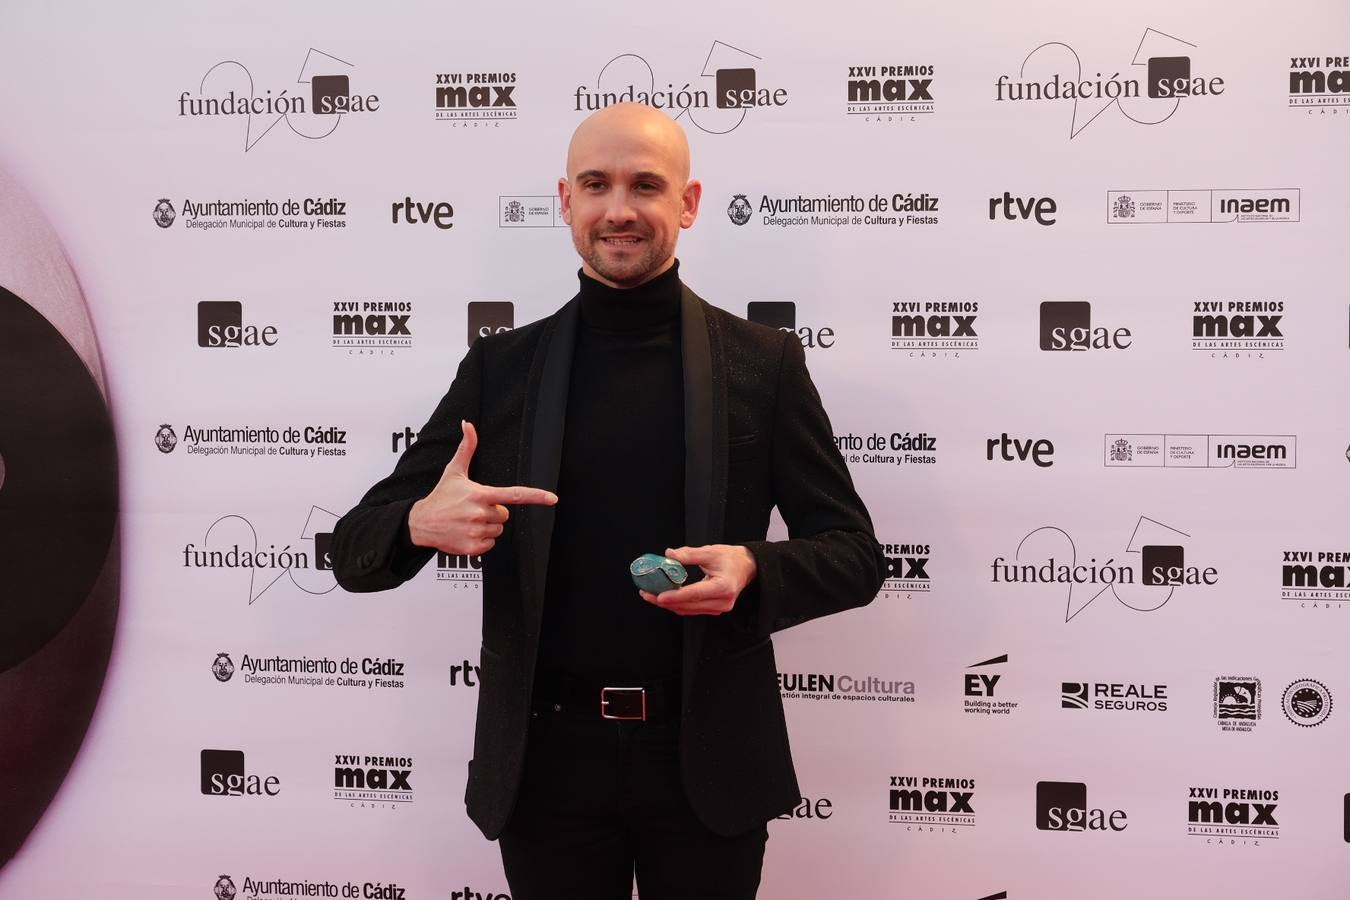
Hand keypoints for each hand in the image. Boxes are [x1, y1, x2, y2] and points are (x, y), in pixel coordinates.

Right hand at [408, 421, 556, 554]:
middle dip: (494, 512)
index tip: (552, 499)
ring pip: (498, 529)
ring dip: (487, 526)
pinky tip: (466, 532)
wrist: (421, 523)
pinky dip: (481, 540)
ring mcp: (476, 531)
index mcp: (479, 494)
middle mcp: (479, 513)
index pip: (514, 494)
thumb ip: (466, 448)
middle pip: (505, 515)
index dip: (535, 496)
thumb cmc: (441, 496)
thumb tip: (468, 424)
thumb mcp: (453, 471)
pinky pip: (490, 543)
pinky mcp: (472, 547)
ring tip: (468, 520)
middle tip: (473, 508)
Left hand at [639, 544, 757, 615]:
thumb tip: (669, 554)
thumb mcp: (711, 551)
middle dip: (665, 601)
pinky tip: (664, 597)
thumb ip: (689, 554)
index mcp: (723, 587)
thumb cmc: (731, 559)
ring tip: (650, 595)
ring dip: (668, 604)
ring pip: (688, 610)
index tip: (658, 596)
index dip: (675, 596)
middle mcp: (721, 602)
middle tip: (646, 593)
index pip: (695, 594)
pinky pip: (692, 609)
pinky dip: (677, 604)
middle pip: (688, 605)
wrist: (747, 567)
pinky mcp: (713, 609)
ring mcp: (718, 608)